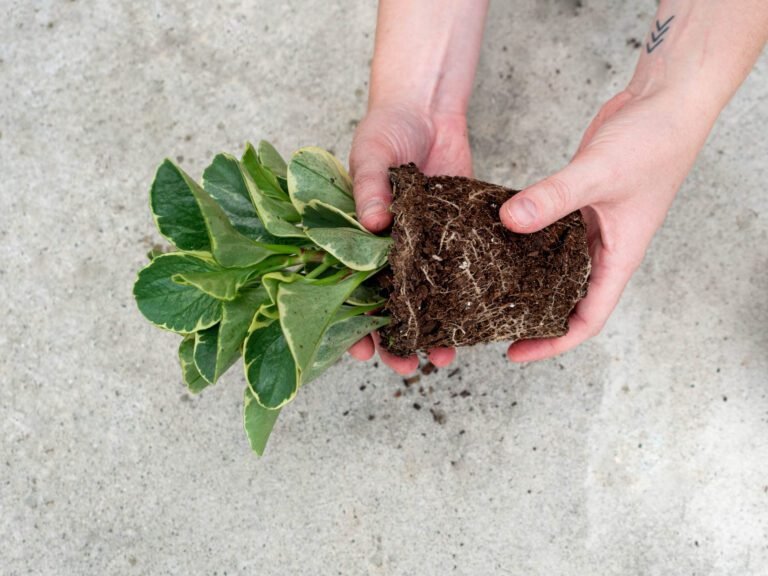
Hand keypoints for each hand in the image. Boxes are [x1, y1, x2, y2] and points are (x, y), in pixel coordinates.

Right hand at [347, 104, 472, 373]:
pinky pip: (455, 275)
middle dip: (395, 341)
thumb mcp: (369, 155)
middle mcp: (386, 250)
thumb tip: (371, 223)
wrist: (427, 108)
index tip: (362, 351)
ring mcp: (420, 247)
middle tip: (408, 367)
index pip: (346, 291)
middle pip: (386, 307)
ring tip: (444, 356)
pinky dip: (460, 300)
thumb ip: (367, 187)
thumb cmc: (385, 129)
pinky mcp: (452, 237)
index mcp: (356, 238)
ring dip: (431, 331)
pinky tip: (473, 321)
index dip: (350, 325)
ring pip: (423, 300)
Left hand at [499, 87, 715, 361]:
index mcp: (619, 257)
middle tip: (491, 322)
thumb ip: (554, 197)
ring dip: (528, 279)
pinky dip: (526, 239)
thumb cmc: (654, 142)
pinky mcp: (578, 203)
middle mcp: (604, 248)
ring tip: (487, 288)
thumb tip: (509, 220)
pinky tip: (497, 238)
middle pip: (567, 298)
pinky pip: (549, 231)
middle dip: (534, 316)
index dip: (552, 341)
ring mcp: (591, 225)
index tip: (516, 353)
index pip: (586, 318)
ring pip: (556, 266)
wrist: (665, 102)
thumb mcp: (599, 174)